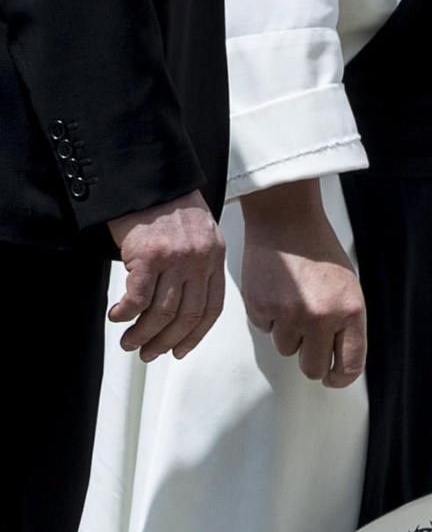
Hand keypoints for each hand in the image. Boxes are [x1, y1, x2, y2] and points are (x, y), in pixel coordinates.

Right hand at [105, 192, 225, 360]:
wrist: (148, 178)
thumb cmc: (168, 206)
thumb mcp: (198, 235)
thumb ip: (197, 265)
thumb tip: (182, 304)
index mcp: (215, 259)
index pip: (212, 309)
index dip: (195, 336)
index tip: (180, 351)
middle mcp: (200, 262)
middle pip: (187, 316)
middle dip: (167, 341)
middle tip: (149, 353)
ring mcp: (175, 260)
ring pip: (162, 311)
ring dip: (143, 333)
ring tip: (129, 342)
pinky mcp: (148, 256)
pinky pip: (137, 297)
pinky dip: (126, 313)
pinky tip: (117, 317)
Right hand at [238, 178, 366, 386]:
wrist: (288, 224)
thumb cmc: (321, 254)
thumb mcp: (349, 290)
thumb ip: (345, 323)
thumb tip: (338, 357)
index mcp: (350, 313)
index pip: (349, 364)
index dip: (340, 378)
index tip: (334, 379)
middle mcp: (320, 318)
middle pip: (312, 368)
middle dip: (311, 362)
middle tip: (310, 348)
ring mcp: (288, 314)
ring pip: (286, 348)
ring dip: (289, 334)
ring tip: (293, 303)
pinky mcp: (260, 307)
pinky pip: (264, 328)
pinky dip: (269, 317)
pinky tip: (276, 293)